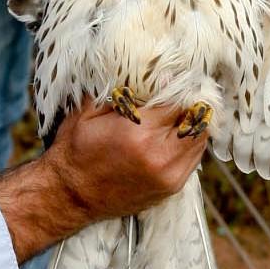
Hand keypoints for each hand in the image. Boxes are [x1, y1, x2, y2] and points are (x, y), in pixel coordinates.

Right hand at [0, 95, 206, 260]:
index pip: (178, 100)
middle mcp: (160, 156)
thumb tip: (151, 72)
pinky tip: (174, 133)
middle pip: (195, 119)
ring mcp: (169, 175)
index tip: (174, 77)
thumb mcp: (89, 111)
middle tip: (182, 92)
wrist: (69, 196)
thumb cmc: (75, 149)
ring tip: (179, 111)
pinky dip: (189, 143)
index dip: (178, 85)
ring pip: (200, 139)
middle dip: (190, 103)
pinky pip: (194, 157)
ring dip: (192, 123)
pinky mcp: (172, 187)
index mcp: (139, 133)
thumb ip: (121, 91)